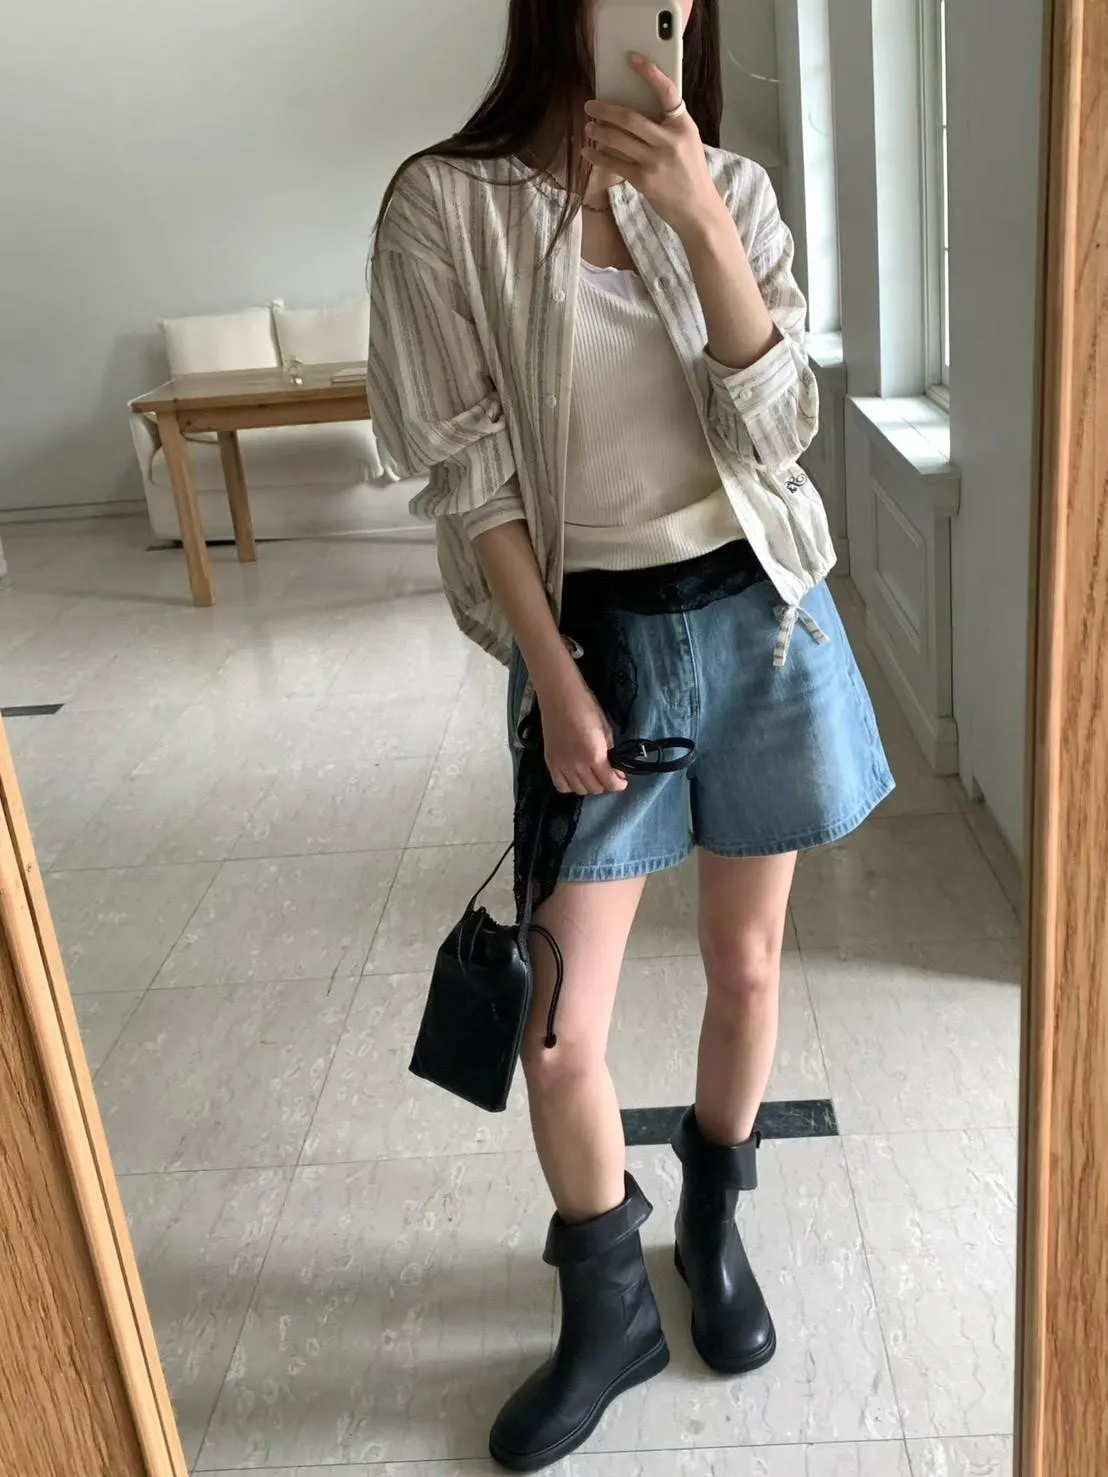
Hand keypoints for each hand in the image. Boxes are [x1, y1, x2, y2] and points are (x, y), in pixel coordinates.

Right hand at [537, 669, 627, 797]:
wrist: (560, 696)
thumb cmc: (587, 707)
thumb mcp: (606, 730)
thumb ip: (610, 752)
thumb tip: (614, 768)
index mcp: (594, 756)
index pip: (610, 783)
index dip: (619, 784)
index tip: (622, 780)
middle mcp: (577, 766)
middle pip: (595, 789)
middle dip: (605, 784)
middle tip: (608, 774)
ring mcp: (561, 766)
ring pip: (579, 790)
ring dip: (589, 785)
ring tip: (592, 775)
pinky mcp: (550, 763)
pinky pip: (561, 786)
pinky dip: (570, 785)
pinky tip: (576, 776)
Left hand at [583, 55, 726, 237]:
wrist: (698, 210)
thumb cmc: (691, 175)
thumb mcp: (687, 143)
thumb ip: (668, 127)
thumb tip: (636, 113)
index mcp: (683, 126)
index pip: (667, 92)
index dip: (650, 73)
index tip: (633, 60)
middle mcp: (670, 141)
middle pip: (630, 118)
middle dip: (605, 110)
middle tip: (591, 106)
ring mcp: (656, 161)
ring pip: (618, 139)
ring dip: (599, 131)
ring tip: (589, 127)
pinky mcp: (644, 180)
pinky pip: (615, 163)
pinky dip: (598, 157)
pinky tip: (588, 153)